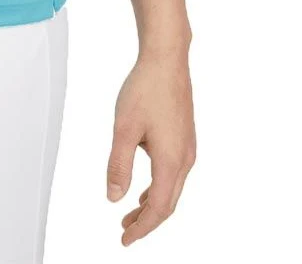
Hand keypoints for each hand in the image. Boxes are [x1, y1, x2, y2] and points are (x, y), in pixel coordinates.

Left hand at [106, 46, 195, 245]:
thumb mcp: (124, 128)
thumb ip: (118, 165)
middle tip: (124, 232)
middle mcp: (185, 159)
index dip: (142, 228)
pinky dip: (158, 187)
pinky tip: (144, 186)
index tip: (124, 240)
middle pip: (168, 203)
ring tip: (130, 213)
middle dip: (146, 221)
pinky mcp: (184, 138)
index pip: (158, 208)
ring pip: (171, 188)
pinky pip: (174, 174)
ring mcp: (187, 148)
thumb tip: (114, 198)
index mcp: (171, 161)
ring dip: (152, 204)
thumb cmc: (145, 89)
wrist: (166, 60)